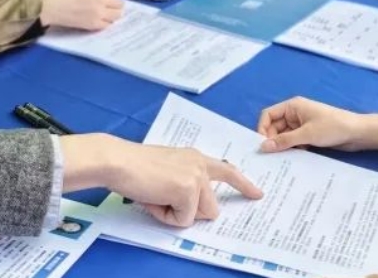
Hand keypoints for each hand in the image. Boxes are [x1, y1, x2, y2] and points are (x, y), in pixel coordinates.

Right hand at [41, 0, 123, 30]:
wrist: (48, 5)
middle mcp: (101, 0)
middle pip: (119, 3)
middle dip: (116, 3)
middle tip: (110, 5)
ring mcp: (98, 13)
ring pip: (116, 15)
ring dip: (113, 14)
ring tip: (108, 14)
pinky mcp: (92, 25)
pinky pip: (107, 25)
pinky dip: (106, 23)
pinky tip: (100, 21)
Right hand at [60, 134, 263, 226]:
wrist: (119, 161)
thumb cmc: (134, 166)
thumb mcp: (167, 169)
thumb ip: (183, 180)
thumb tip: (192, 206)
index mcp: (195, 157)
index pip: (227, 170)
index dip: (244, 184)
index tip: (258, 194)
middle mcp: (200, 165)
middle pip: (212, 208)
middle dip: (189, 212)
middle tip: (162, 199)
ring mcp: (196, 177)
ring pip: (199, 215)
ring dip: (175, 214)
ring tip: (155, 195)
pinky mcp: (188, 190)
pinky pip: (182, 220)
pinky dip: (165, 216)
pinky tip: (153, 198)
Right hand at [257, 97, 377, 153]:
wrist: (358, 133)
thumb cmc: (332, 127)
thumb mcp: (307, 134)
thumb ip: (284, 141)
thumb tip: (262, 147)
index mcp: (292, 107)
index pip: (268, 115)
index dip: (262, 129)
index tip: (262, 146)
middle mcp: (295, 114)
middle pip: (274, 127)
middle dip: (272, 141)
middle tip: (271, 158)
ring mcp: (302, 125)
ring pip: (284, 137)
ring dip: (282, 147)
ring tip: (280, 162)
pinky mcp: (309, 136)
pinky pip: (294, 143)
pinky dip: (292, 150)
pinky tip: (292, 161)